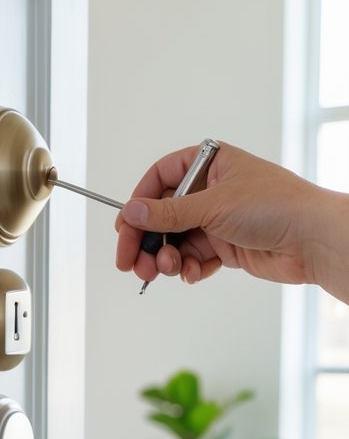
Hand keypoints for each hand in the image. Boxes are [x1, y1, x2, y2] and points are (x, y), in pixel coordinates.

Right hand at [115, 142, 348, 299]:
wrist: (313, 240)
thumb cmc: (276, 206)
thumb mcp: (213, 205)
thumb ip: (167, 212)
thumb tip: (131, 211)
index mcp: (209, 164)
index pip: (160, 177)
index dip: (140, 201)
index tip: (126, 226)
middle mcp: (211, 190)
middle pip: (163, 213)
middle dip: (147, 239)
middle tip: (131, 261)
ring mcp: (219, 219)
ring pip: (177, 240)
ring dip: (167, 258)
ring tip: (166, 270)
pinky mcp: (227, 246)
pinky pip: (195, 258)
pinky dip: (190, 268)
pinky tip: (192, 274)